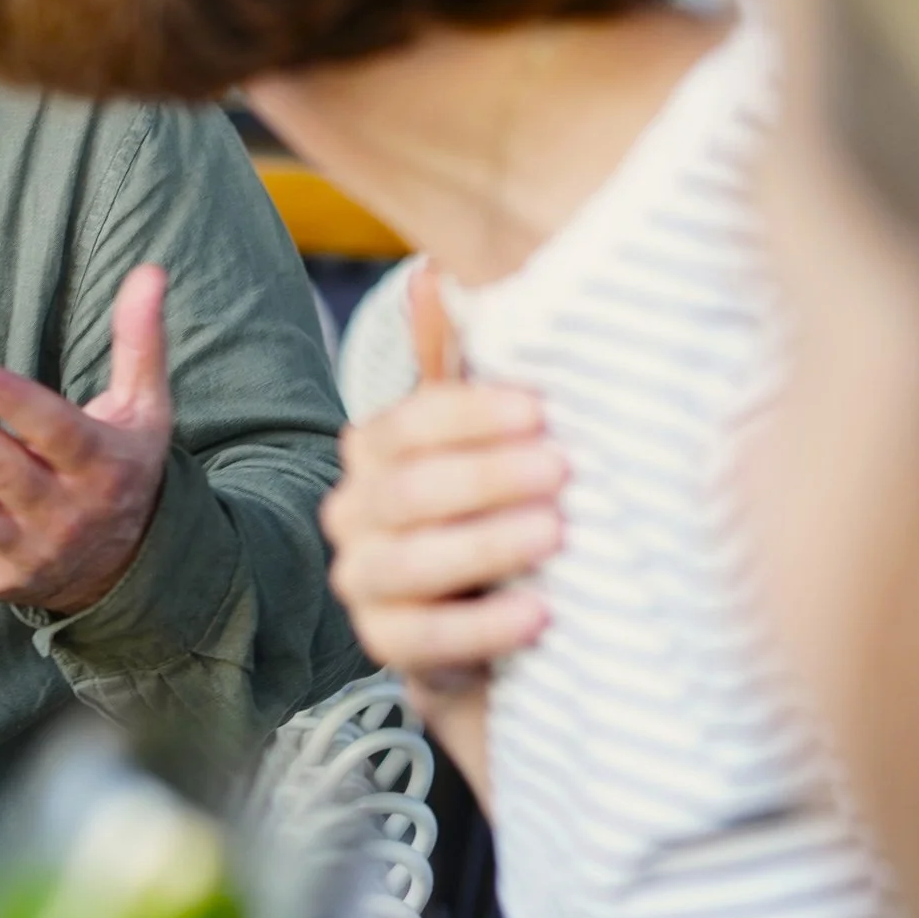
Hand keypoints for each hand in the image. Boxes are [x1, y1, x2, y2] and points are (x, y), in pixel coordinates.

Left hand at [0, 264, 173, 614]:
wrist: (123, 568)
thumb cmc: (122, 467)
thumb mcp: (144, 409)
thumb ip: (140, 341)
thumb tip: (151, 270)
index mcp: (102, 466)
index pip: (59, 434)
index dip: (16, 405)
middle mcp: (64, 514)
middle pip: (4, 476)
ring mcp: (23, 550)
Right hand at [318, 267, 567, 797]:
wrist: (513, 628)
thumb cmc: (507, 511)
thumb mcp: (495, 438)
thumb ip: (460, 362)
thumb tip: (430, 269)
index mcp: (376, 452)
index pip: (406, 423)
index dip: (471, 415)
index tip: (542, 410)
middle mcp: (354, 513)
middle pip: (407, 490)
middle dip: (488, 477)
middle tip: (564, 471)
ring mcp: (364, 582)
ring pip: (408, 562)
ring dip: (486, 544)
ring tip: (557, 534)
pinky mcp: (386, 648)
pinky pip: (420, 638)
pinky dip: (482, 628)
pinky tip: (540, 614)